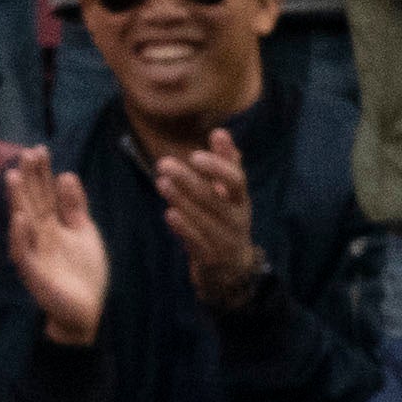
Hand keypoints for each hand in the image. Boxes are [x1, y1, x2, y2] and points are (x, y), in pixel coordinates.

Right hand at [0, 149, 108, 345]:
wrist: (86, 309)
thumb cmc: (84, 272)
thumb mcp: (85, 232)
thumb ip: (75, 206)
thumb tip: (66, 175)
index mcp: (53, 224)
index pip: (45, 193)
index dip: (42, 173)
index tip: (39, 149)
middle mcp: (39, 234)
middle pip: (32, 201)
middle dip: (28, 178)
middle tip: (25, 153)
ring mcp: (34, 252)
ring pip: (23, 222)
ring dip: (17, 200)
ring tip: (13, 177)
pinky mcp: (33, 272)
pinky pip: (23, 252)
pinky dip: (20, 235)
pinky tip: (21, 217)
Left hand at [154, 129, 263, 309]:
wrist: (233, 269)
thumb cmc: (227, 220)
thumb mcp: (231, 194)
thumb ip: (226, 164)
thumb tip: (219, 132)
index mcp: (241, 200)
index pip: (235, 180)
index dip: (217, 167)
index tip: (195, 154)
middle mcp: (236, 218)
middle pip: (213, 198)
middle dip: (188, 179)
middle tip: (163, 163)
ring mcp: (224, 239)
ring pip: (203, 219)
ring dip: (180, 199)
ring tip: (161, 182)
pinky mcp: (210, 257)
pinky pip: (196, 241)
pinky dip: (183, 228)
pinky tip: (169, 213)